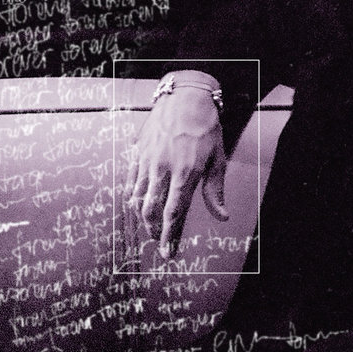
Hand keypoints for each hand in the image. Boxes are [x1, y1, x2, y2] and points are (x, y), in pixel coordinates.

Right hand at [127, 72, 228, 256]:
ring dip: (142, 218)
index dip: (170, 236)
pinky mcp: (137, 153)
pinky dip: (132, 198)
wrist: (185, 97)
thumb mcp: (218, 159)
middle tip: (159, 242)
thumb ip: (215, 191)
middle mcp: (163, 170)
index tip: (169, 253)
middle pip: (152, 211)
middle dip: (154, 231)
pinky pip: (130, 182)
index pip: (174, 214)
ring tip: (149, 228)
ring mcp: (147, 161)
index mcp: (186, 173)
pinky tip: (137, 205)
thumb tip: (222, 217)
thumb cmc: (206, 128)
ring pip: (137, 199)